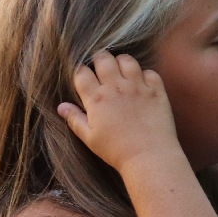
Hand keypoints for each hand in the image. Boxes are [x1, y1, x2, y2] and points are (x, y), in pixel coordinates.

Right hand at [57, 51, 183, 172]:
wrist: (150, 158)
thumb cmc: (117, 151)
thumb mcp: (90, 138)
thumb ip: (75, 119)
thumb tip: (61, 106)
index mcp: (96, 98)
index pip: (81, 71)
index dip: (82, 72)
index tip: (86, 79)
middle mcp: (116, 88)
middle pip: (103, 58)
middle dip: (100, 60)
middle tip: (103, 70)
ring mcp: (138, 88)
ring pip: (127, 60)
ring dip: (122, 63)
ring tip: (123, 73)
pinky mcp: (157, 92)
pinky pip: (151, 72)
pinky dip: (146, 75)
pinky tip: (144, 84)